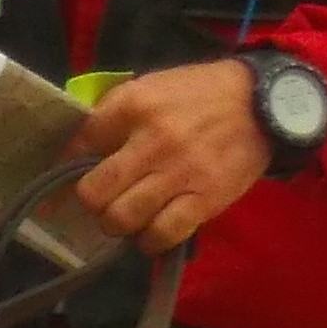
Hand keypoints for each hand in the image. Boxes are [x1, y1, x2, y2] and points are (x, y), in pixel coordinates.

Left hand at [77, 62, 272, 252]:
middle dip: (92, 203)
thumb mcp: (152, 86)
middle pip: (95, 192)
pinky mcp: (205, 199)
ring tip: (128, 218)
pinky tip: (151, 233)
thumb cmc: (200, 94)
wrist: (262, 103)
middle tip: (104, 201)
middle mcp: (152, 140)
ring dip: (118, 224)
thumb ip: (116, 114)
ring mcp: (180, 173)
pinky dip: (150, 241)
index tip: (64, 184)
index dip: (65, 168)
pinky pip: (163, 234)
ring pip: (123, 218)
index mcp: (134, 105)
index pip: (81, 143)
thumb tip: (79, 148)